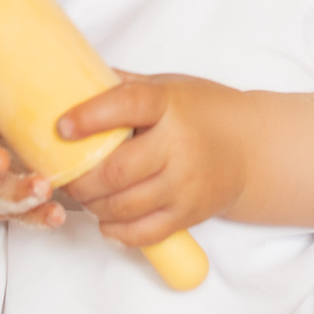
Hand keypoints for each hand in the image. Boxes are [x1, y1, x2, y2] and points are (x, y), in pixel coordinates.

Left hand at [56, 73, 247, 245]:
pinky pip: (143, 233)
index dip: (90, 117)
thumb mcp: (168, 86)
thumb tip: (73, 80)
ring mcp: (185, 184)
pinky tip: (105, 220)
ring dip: (93, 205)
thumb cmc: (202, 112)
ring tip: (84, 195)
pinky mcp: (188, 214)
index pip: (127, 105)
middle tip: (65, 176)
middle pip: (117, 170)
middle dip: (80, 178)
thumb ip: (124, 86)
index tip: (62, 127)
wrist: (251, 148)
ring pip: (124, 206)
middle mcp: (179, 145)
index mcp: (169, 105)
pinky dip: (116, 231)